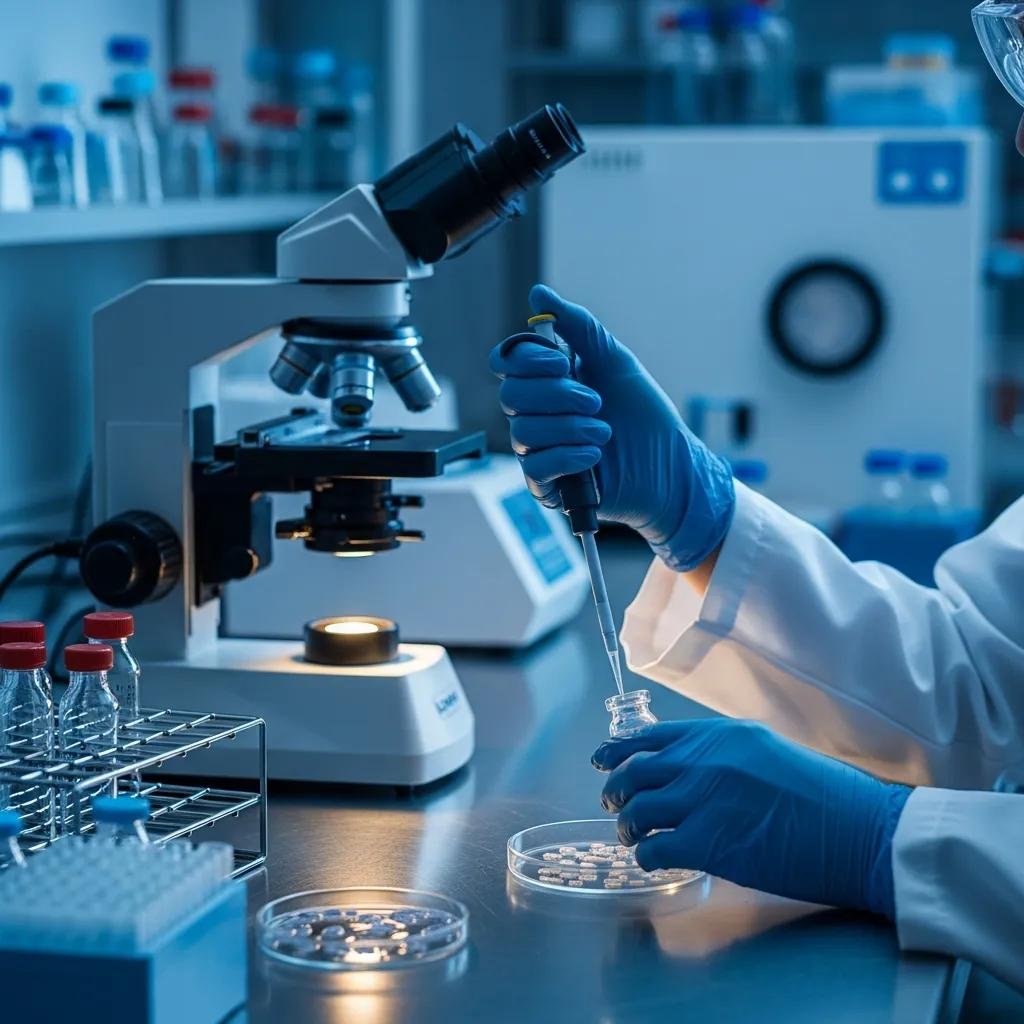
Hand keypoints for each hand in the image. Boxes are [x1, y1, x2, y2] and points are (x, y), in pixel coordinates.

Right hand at [489, 284, 734, 571]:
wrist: (672, 464)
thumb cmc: (644, 414)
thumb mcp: (613, 360)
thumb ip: (577, 326)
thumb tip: (538, 294)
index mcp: (546, 382)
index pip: (507, 363)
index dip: (527, 361)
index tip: (564, 362)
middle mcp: (537, 414)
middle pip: (510, 396)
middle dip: (557, 395)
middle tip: (597, 401)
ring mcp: (540, 450)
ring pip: (524, 432)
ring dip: (570, 427)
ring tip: (605, 432)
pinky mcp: (549, 485)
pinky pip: (536, 468)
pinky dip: (568, 456)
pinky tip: (596, 456)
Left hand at [592, 719, 911, 917]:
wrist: (859, 828)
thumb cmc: (825, 793)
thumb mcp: (767, 749)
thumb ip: (723, 754)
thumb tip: (691, 769)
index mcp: (717, 736)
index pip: (648, 737)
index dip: (616, 750)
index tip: (601, 761)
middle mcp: (702, 761)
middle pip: (633, 772)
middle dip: (615, 791)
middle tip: (613, 806)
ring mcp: (702, 800)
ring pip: (637, 812)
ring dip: (627, 827)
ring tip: (632, 838)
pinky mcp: (709, 843)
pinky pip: (655, 850)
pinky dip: (647, 857)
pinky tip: (653, 861)